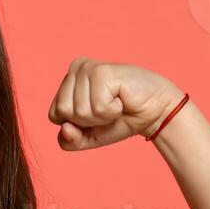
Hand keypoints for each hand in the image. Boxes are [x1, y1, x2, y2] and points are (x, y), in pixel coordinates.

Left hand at [49, 58, 184, 150]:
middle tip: (108, 108)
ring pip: (78, 111)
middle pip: (63, 112)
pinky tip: (122, 99)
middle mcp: (75, 68)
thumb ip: (70, 140)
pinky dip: (112, 111)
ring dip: (102, 116)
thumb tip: (65, 128)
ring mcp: (88, 68)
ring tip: (116, 103)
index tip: (97, 114)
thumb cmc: (121, 120)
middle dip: (88, 120)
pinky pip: (96, 107)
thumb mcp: (89, 137)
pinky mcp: (102, 72)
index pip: (54, 115)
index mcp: (68, 80)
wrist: (155, 112)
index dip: (76, 124)